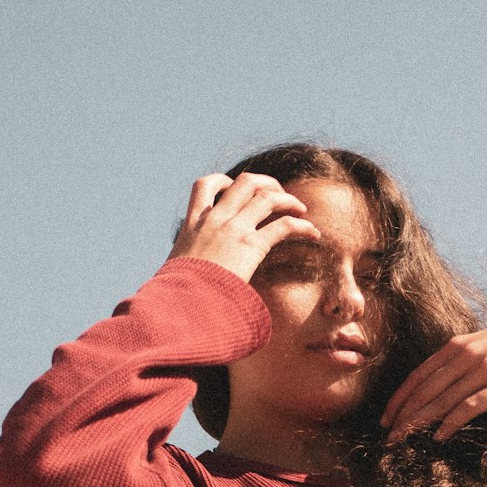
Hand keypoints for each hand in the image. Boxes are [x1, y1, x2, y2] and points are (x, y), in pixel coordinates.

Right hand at [169, 171, 321, 283]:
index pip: (204, 186)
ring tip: (300, 210)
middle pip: (244, 182)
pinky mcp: (251, 246)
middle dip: (266, 183)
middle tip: (277, 197)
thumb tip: (178, 290)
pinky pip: (284, 226)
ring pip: (267, 196)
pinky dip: (303, 226)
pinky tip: (313, 234)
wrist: (177, 306)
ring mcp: (233, 230)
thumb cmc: (174, 298)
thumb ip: (182, 272)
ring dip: (288, 199)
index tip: (236, 189)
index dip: (224, 181)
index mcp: (192, 225)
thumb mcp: (172, 275)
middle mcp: (213, 220)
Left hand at [381, 310, 486, 443]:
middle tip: (388, 438)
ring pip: (443, 399)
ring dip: (420, 422)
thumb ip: (456, 361)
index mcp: (456, 345)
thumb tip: (431, 387)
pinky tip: (439, 436)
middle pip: (426, 389)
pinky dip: (452, 422)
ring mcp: (484, 369)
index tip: (385, 419)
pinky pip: (471, 406)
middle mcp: (466, 355)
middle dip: (404, 415)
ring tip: (404, 440)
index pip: (418, 375)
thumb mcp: (479, 345)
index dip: (399, 399)